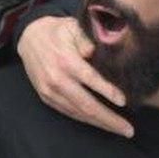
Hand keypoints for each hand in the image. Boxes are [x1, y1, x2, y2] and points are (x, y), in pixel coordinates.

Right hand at [18, 16, 132, 137]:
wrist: (29, 38)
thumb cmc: (57, 31)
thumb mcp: (74, 27)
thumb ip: (88, 39)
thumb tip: (100, 52)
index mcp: (66, 60)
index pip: (90, 79)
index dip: (107, 91)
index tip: (124, 101)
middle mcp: (57, 79)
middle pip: (86, 104)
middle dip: (109, 119)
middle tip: (129, 130)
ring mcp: (50, 91)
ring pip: (78, 113)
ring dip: (100, 123)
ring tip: (120, 129)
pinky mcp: (47, 97)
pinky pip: (69, 112)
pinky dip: (86, 120)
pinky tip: (100, 123)